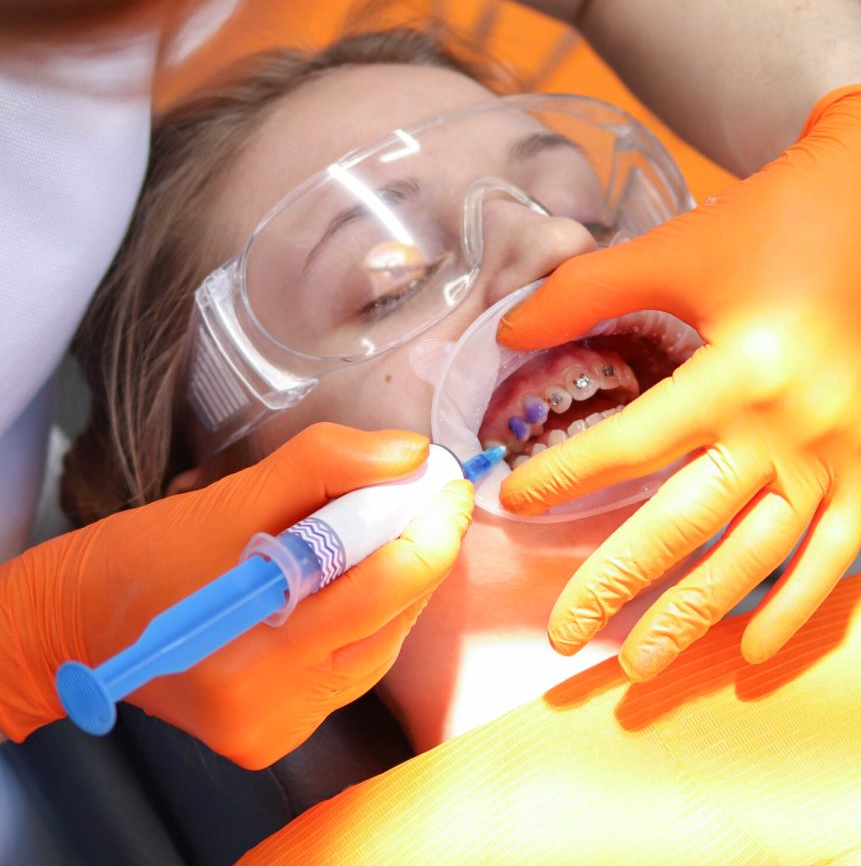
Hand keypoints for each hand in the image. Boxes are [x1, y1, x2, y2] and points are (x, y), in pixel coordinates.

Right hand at [0, 424, 472, 765]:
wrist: (82, 622)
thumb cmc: (150, 553)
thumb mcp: (233, 492)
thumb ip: (326, 463)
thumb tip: (410, 456)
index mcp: (253, 647)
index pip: (380, 588)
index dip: (429, 529)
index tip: (448, 482)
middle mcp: (271, 705)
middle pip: (390, 619)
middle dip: (423, 550)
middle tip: (434, 498)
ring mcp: (276, 729)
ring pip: (381, 647)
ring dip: (400, 586)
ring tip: (399, 532)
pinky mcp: (277, 737)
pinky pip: (353, 671)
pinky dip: (370, 621)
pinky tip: (364, 582)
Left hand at [497, 85, 860, 680]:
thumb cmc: (775, 219)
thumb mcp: (675, 248)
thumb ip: (586, 292)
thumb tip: (507, 330)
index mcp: (738, 369)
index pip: (631, 445)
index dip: (563, 476)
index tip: (510, 498)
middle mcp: (790, 424)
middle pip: (686, 522)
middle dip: (615, 582)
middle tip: (559, 633)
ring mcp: (836, 451)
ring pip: (756, 556)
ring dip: (693, 615)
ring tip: (637, 663)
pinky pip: (834, 552)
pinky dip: (794, 607)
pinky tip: (749, 648)